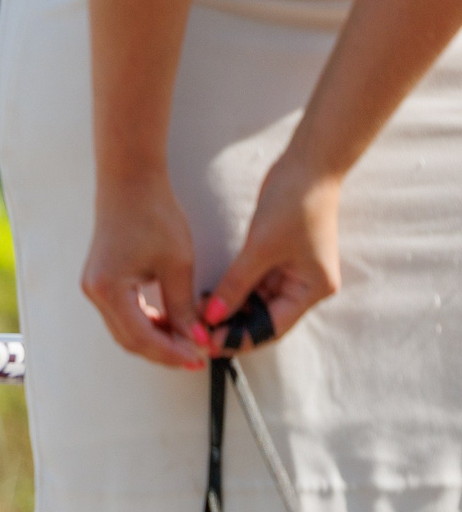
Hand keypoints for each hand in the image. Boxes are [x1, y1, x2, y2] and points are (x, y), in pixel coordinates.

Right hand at [81, 173, 207, 369]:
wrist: (130, 183)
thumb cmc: (154, 215)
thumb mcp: (178, 263)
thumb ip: (184, 306)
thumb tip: (196, 338)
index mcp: (109, 289)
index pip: (141, 337)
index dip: (171, 352)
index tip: (198, 358)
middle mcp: (94, 293)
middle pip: (128, 339)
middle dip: (163, 351)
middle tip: (195, 356)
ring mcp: (94, 288)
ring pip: (124, 330)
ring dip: (155, 339)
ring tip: (186, 341)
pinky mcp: (100, 282)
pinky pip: (122, 314)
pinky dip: (146, 324)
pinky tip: (170, 323)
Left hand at [203, 161, 341, 350]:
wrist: (306, 167)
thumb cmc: (295, 203)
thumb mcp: (260, 248)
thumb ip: (236, 285)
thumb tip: (212, 316)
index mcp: (313, 289)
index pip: (273, 328)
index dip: (241, 338)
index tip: (210, 344)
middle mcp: (306, 286)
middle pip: (265, 319)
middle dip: (233, 326)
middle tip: (198, 333)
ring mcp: (292, 273)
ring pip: (256, 304)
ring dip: (229, 311)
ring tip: (197, 316)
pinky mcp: (277, 260)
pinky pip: (253, 285)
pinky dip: (233, 293)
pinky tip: (209, 298)